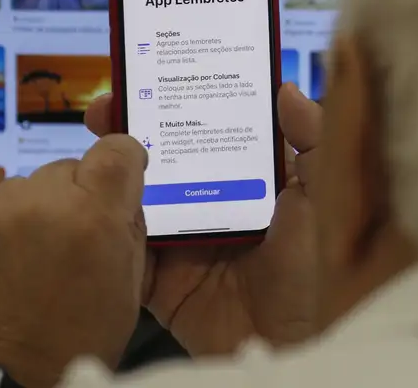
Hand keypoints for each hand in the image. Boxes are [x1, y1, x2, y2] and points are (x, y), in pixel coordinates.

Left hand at [0, 136, 149, 387]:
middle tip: (66, 243)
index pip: (116, 150)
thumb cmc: (65, 350)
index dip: (122, 160)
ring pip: (21, 188)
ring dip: (29, 214)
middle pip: (66, 169)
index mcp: (93, 219)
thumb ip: (126, 233)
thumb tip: (122, 197)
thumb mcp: (125, 294)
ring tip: (24, 264)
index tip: (119, 171)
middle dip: (72, 199)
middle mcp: (39, 204)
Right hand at [84, 84, 320, 355]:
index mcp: (254, 178)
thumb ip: (313, 138)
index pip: (212, 128)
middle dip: (133, 127)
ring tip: (93, 141)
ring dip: (110, 170)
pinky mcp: (163, 279)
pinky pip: (125, 248)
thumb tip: (283, 88)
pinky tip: (90, 200)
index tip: (156, 73)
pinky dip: (106, 226)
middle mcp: (216, 202)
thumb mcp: (327, 194)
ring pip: (137, 196)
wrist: (297, 344)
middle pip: (165, 156)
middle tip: (108, 105)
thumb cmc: (322, 272)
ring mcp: (185, 239)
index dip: (184, 100)